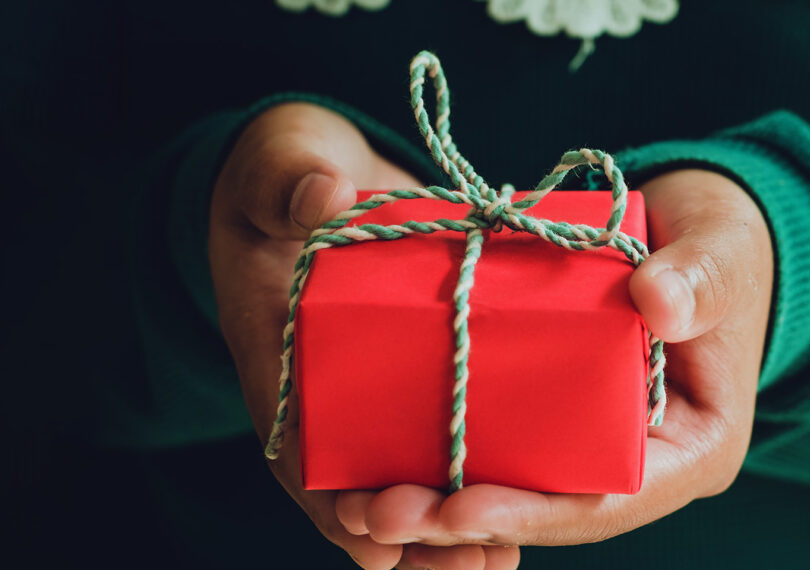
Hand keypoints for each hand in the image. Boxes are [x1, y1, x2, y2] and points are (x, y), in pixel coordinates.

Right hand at [208, 102, 521, 568]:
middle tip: (473, 565)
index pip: (295, 445)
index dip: (330, 500)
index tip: (374, 542)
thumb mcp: (282, 164)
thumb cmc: (289, 173)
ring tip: (499, 564)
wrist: (317, 176)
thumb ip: (289, 178)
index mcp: (279, 356)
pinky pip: (439, 440)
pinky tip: (515, 522)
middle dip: (409, 534)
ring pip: (402, 476)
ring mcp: (372, 391)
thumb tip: (321, 196)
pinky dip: (470, 481)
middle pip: (356, 484)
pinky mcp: (418, 376)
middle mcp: (324, 392)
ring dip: (447, 528)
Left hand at [335, 169, 773, 565]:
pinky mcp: (558, 408)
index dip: (535, 511)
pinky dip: (448, 447)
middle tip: (380, 514)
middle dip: (465, 517)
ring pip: (516, 482)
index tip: (460, 507)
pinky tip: (384, 450)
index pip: (610, 501)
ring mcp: (595, 438)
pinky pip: (503, 438)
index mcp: (692, 449)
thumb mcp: (723, 253)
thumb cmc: (724, 244)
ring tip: (363, 503)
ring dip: (441, 497)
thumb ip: (701, 278)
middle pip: (548, 508)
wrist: (695, 229)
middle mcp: (640, 460)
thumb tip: (657, 301)